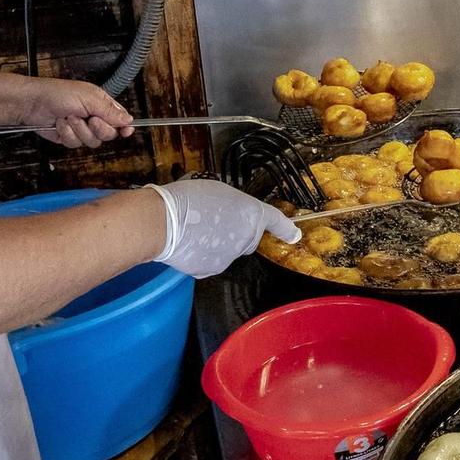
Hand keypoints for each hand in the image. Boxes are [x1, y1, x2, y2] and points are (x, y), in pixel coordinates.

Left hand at [15, 78, 134, 147]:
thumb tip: (129, 120)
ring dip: (79, 130)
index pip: (121, 119)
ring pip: (92, 142)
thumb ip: (110, 111)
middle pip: (109, 134)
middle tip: (89, 119)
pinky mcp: (69, 138)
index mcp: (101, 104)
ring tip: (68, 117)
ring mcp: (81, 129)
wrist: (33, 103)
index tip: (126, 131)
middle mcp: (94, 117)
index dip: (125, 127)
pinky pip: (75, 144)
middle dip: (98, 129)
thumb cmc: (59, 93)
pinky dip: (67, 134)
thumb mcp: (89, 98)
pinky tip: (60, 124)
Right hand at [148, 178, 302, 277]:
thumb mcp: (218, 190)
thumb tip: (227, 213)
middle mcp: (246, 238)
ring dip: (217, 243)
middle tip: (214, 220)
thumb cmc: (188, 198)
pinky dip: (201, 255)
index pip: (275, 221)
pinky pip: (210, 262)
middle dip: (237, 232)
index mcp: (252, 214)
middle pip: (249, 238)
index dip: (286, 228)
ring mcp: (229, 257)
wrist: (164, 222)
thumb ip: (231, 205)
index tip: (294, 235)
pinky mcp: (210, 270)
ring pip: (227, 251)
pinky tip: (187, 243)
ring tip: (194, 229)